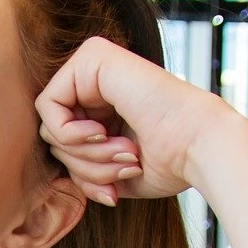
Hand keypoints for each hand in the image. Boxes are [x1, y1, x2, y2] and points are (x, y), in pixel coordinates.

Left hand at [33, 36, 236, 205]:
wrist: (200, 147)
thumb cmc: (169, 163)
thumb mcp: (113, 174)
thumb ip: (81, 168)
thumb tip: (57, 178)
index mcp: (104, 103)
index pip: (63, 148)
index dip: (82, 176)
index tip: (114, 190)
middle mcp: (97, 79)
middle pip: (54, 138)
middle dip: (83, 166)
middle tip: (123, 167)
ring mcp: (94, 63)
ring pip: (50, 126)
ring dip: (83, 156)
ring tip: (125, 154)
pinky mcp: (92, 57)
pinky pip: (47, 106)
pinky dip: (69, 134)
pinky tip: (103, 134)